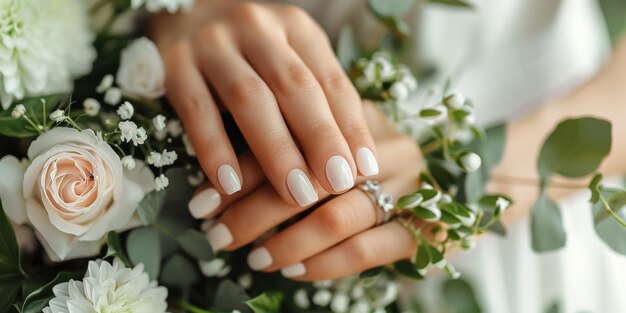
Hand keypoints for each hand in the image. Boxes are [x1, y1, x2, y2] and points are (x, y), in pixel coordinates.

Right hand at [150, 0, 377, 206]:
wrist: (187, 14)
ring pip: (249, 99)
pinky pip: (197, 110)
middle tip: (338, 182)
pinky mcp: (175, 64)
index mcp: (295, 27)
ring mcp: (212, 44)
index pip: (330, 80)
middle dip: (319, 138)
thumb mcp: (291, 58)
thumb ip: (319, 98)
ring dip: (276, 151)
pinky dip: (214, 149)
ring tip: (296, 194)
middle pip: (294, 86)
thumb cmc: (253, 51)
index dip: (351, 124)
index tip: (366, 167)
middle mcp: (256, 28)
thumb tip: (355, 160)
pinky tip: (230, 186)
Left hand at [193, 102, 422, 280]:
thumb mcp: (322, 148)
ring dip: (287, 243)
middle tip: (217, 236)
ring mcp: (411, 187)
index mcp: (359, 117)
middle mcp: (389, 147)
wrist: (432, 192)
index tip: (200, 201)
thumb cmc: (358, 164)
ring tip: (253, 258)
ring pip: (338, 219)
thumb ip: (282, 152)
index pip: (290, 142)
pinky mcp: (427, 227)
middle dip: (254, 214)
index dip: (240, 174)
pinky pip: (369, 251)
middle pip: (311, 181)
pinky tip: (294, 272)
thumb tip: (216, 179)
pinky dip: (326, 264)